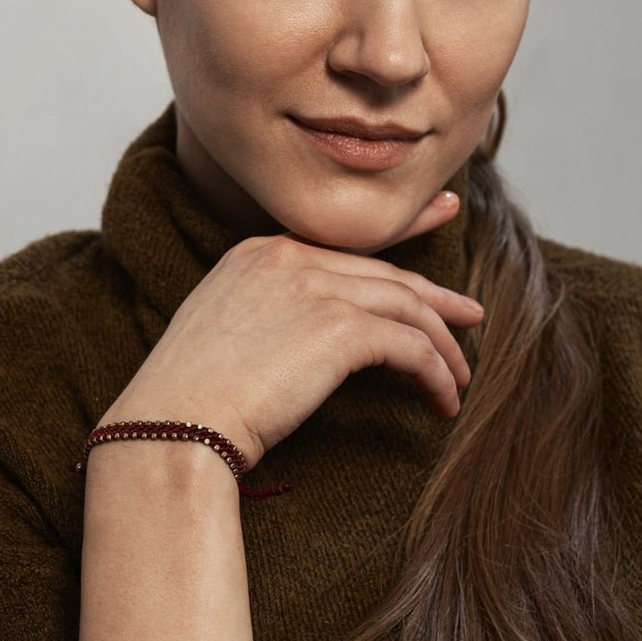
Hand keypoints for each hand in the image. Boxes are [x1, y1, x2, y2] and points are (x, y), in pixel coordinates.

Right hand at [102, 190, 483, 468]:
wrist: (172, 423)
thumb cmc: (187, 397)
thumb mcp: (221, 328)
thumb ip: (265, 309)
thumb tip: (302, 334)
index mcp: (258, 252)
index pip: (344, 243)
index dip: (402, 233)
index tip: (440, 217)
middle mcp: (289, 257)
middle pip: (385, 273)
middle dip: (435, 296)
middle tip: (469, 312)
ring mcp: (315, 288)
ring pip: (407, 307)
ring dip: (442, 345)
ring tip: (459, 376)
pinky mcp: (339, 330)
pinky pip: (411, 346)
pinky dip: (436, 373)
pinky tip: (443, 400)